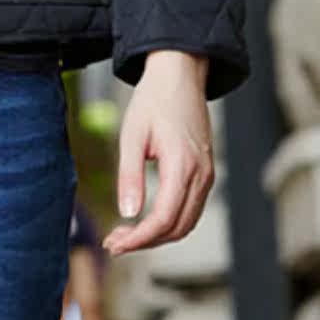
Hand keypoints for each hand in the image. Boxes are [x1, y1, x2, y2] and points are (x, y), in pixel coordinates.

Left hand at [103, 50, 213, 256]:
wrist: (179, 76)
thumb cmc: (153, 101)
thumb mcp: (132, 135)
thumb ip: (129, 176)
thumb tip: (128, 213)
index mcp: (183, 166)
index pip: (164, 219)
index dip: (138, 239)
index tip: (113, 244)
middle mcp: (201, 175)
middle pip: (177, 228)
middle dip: (145, 242)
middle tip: (113, 242)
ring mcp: (207, 175)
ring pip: (186, 223)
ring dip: (157, 235)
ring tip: (125, 235)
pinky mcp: (205, 173)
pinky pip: (190, 209)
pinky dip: (169, 223)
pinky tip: (145, 220)